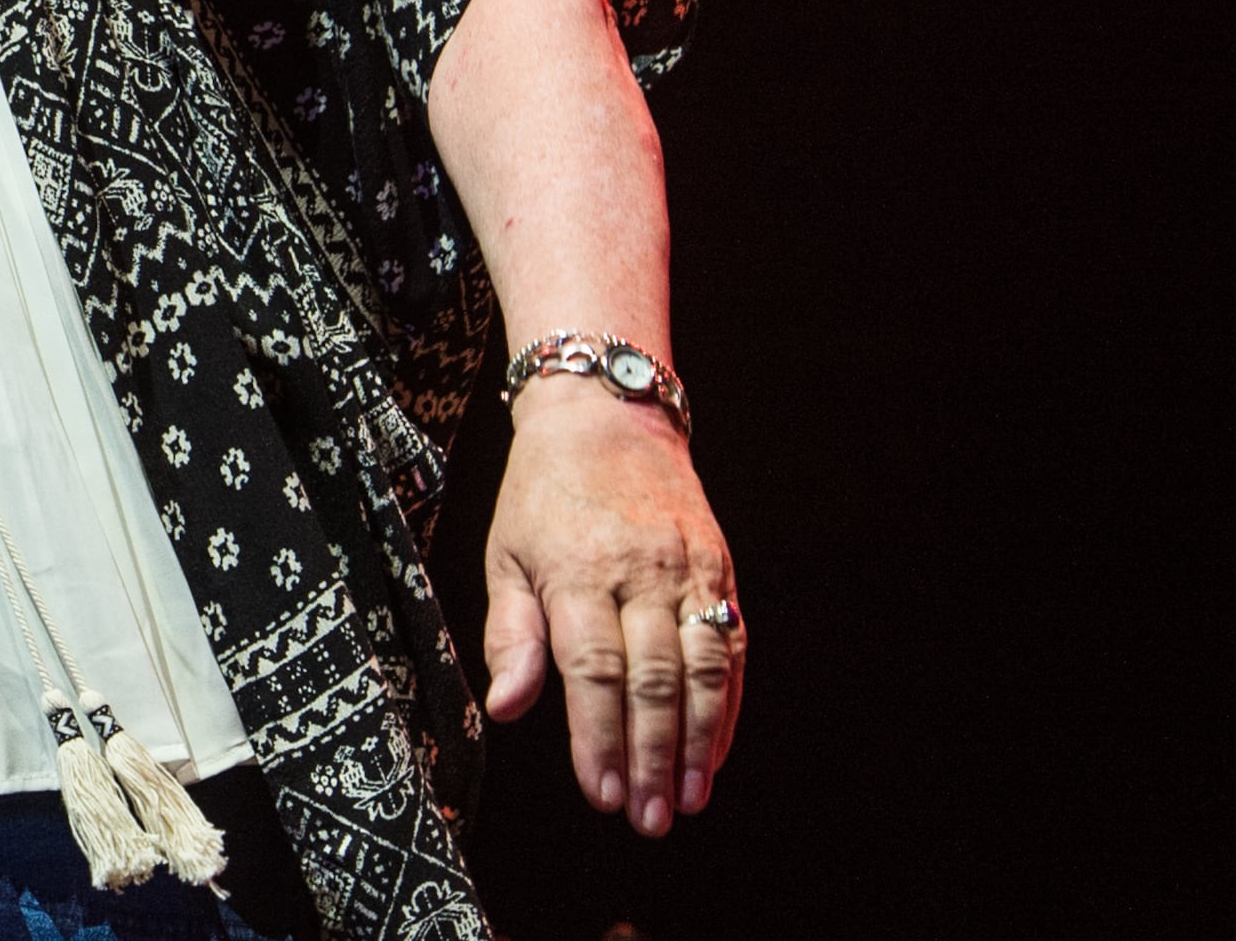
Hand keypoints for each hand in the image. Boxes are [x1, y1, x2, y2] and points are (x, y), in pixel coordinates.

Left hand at [481, 381, 742, 835]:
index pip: (593, 671)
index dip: (599, 738)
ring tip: (686, 800)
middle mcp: (640, 572)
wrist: (607, 417)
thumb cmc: (542, 495)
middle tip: (648, 819)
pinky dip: (727, 704)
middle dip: (650, 756)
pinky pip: (730, 645)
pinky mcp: (720, 570)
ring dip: (697, 742)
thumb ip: (510, 634)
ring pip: (703, 668)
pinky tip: (714, 751)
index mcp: (577, 571)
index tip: (601, 794)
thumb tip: (507, 708)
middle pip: (653, 679)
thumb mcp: (505, 554)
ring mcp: (687, 571)